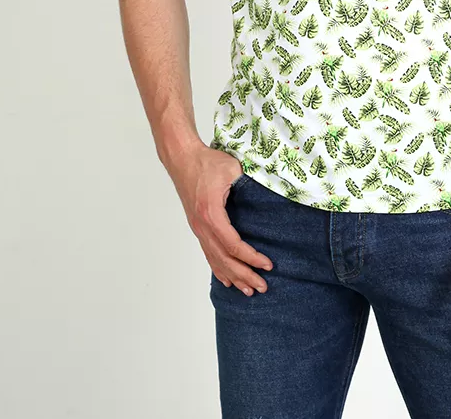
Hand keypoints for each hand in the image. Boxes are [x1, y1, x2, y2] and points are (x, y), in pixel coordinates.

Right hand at [167, 145, 272, 295]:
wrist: (182, 159)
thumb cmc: (207, 161)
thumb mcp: (231, 168)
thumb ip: (247, 184)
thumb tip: (267, 195)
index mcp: (211, 213)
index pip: (233, 245)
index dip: (251, 258)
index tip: (267, 265)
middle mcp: (202, 225)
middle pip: (224, 259)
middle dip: (244, 275)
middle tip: (262, 287)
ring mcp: (198, 228)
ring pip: (215, 259)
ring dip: (232, 276)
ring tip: (247, 290)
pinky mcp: (198, 226)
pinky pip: (208, 252)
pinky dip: (218, 268)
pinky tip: (227, 279)